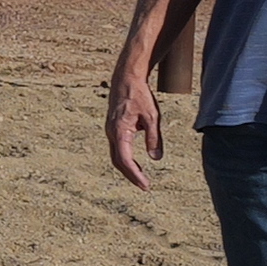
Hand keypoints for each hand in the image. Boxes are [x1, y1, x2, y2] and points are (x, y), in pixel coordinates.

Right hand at [105, 68, 162, 192]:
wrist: (126, 79)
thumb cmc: (139, 96)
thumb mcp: (152, 117)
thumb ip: (153, 138)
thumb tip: (156, 158)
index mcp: (119, 132)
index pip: (125, 159)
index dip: (135, 174)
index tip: (145, 185)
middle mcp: (111, 133)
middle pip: (118, 161)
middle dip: (131, 175)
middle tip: (144, 186)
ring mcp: (111, 131)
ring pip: (116, 155)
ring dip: (128, 168)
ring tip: (141, 178)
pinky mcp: (113, 128)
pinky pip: (117, 148)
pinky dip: (126, 159)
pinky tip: (136, 163)